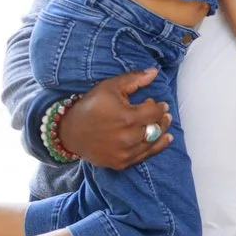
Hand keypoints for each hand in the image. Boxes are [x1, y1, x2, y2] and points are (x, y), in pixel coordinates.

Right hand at [56, 68, 171, 168]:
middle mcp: (129, 138)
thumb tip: (154, 72)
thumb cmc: (90, 106)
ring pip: (153, 142)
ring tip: (165, 125)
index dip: (158, 106)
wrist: (70, 132)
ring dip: (162, 132)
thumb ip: (134, 79)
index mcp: (127, 118)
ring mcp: (125, 153)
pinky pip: (145, 155)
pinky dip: (156, 147)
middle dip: (162, 118)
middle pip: (156, 127)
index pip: (155, 112)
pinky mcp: (121, 163)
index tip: (158, 103)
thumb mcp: (110, 87)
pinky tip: (165, 139)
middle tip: (165, 113)